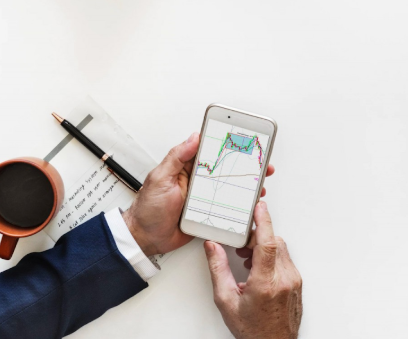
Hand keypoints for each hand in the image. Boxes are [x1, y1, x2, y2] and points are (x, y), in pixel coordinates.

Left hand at [123, 132, 275, 255]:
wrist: (145, 238)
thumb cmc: (148, 208)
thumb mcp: (160, 178)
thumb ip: (177, 157)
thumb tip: (193, 137)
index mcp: (187, 169)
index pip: (211, 152)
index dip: (228, 146)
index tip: (244, 141)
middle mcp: (198, 182)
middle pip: (226, 171)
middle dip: (245, 167)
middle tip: (261, 165)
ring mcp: (205, 199)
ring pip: (230, 190)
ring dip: (246, 188)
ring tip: (260, 186)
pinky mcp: (208, 215)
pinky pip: (227, 210)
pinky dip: (239, 208)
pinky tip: (249, 206)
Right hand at [204, 201, 301, 338]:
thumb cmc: (252, 329)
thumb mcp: (226, 301)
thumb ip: (218, 270)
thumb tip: (213, 247)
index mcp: (265, 283)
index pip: (268, 244)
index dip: (264, 222)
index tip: (259, 207)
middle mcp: (284, 279)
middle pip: (274, 243)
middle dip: (257, 237)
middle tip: (241, 244)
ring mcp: (293, 281)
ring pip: (281, 249)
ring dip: (264, 247)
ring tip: (247, 260)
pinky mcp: (297, 282)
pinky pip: (286, 260)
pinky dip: (272, 257)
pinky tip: (258, 268)